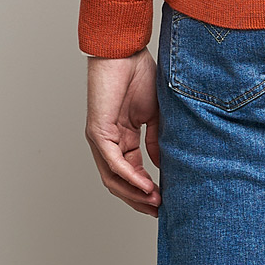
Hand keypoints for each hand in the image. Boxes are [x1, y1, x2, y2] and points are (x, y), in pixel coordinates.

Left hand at [84, 48, 160, 215]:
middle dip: (139, 199)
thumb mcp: (154, 113)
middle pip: (120, 182)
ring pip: (114, 178)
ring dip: (134, 194)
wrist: (125, 52)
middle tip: (159, 211)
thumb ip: (155, 139)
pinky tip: (147, 185)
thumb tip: (161, 165)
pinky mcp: (98, 133)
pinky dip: (130, 176)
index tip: (166, 199)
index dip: (147, 188)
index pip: (132, 171)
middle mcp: (108, 142)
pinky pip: (113, 162)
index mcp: (122, 137)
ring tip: (155, 203)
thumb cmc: (138, 74)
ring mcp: (101, 139)